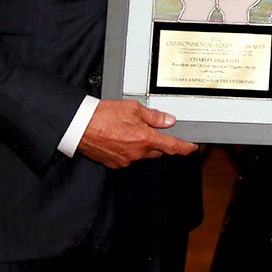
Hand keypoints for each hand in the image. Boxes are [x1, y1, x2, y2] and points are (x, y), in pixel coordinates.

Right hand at [78, 99, 197, 168]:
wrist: (80, 125)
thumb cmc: (103, 115)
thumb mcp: (133, 108)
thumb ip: (154, 116)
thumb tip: (168, 120)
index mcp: (145, 139)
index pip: (172, 146)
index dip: (184, 148)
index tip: (191, 148)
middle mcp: (137, 152)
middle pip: (157, 150)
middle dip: (157, 141)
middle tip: (148, 128)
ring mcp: (126, 160)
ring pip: (142, 154)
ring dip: (141, 144)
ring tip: (128, 129)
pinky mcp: (115, 163)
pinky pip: (128, 157)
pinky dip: (128, 149)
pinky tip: (119, 137)